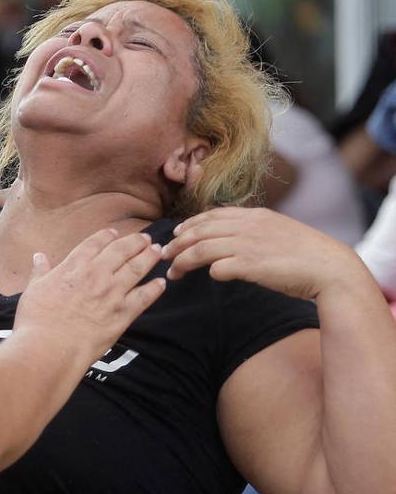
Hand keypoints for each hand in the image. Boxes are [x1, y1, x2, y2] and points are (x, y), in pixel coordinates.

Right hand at [15, 229, 165, 359]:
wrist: (51, 347)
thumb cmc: (37, 320)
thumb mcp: (33, 290)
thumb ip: (40, 271)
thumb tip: (38, 256)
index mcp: (74, 267)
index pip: (94, 244)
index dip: (106, 236)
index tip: (114, 233)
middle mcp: (97, 275)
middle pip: (121, 251)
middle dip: (135, 242)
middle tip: (146, 238)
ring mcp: (112, 294)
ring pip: (137, 269)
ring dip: (148, 258)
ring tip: (157, 251)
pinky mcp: (123, 314)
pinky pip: (144, 297)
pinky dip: (154, 289)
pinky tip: (161, 283)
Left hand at [162, 207, 359, 300]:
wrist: (330, 268)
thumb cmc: (305, 255)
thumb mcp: (277, 232)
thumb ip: (252, 232)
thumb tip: (230, 242)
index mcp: (254, 215)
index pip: (211, 215)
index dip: (189, 224)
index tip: (176, 234)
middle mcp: (247, 226)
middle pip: (198, 231)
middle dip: (176, 243)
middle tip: (164, 255)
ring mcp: (248, 245)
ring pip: (200, 249)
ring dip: (182, 261)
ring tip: (172, 272)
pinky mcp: (250, 265)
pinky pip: (217, 268)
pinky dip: (207, 271)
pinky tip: (206, 278)